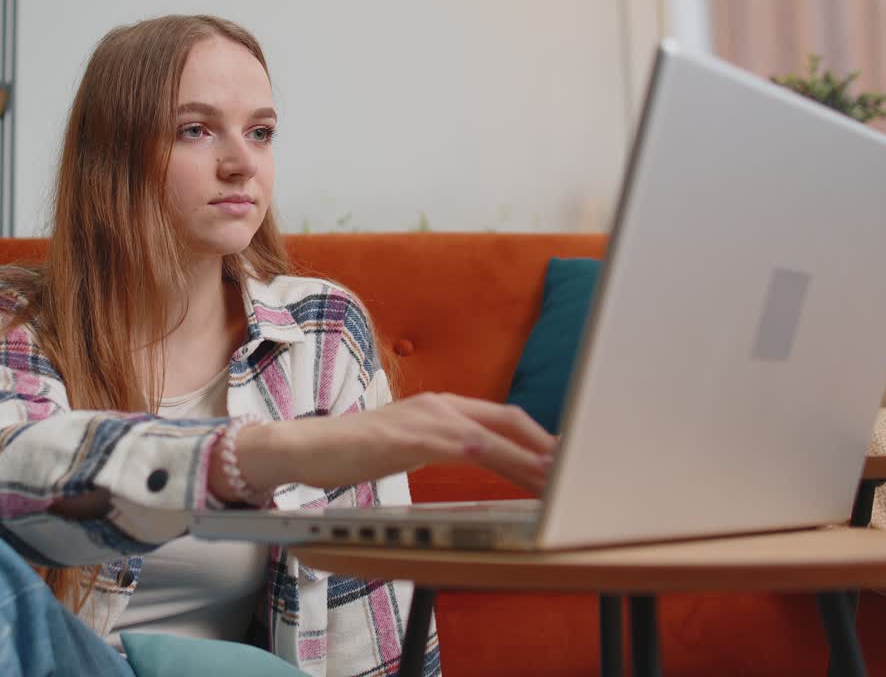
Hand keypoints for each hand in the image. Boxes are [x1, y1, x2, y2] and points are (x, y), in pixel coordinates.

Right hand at [220, 393, 556, 499]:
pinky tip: (517, 471)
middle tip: (581, 467)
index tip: (565, 458)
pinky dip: (500, 459)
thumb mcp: (406, 446)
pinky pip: (469, 448)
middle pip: (509, 419)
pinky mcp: (412, 437)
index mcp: (440, 408)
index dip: (537, 436)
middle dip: (547, 444)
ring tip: (563, 480)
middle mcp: (439, 405)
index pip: (502, 418)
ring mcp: (426, 418)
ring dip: (533, 458)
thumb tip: (476, 457)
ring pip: (495, 434)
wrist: (304, 447)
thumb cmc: (351, 451)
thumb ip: (440, 446)